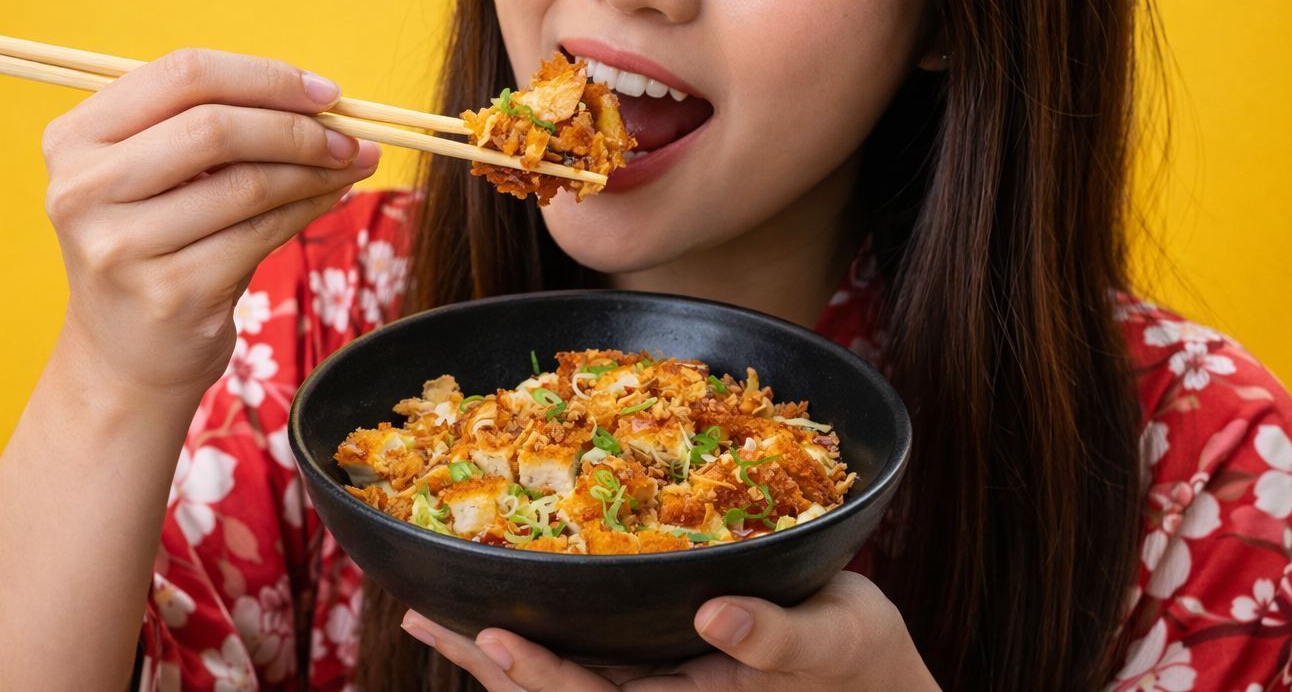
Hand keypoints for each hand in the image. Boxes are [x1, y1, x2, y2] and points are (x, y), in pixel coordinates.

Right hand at [41, 47, 377, 404]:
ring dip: (315, 169)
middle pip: (215, 127)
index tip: (324, 92)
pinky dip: (309, 208)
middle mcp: (83, 188)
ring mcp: (121, 244)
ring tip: (352, 165)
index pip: (182, 74)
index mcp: (75, 138)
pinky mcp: (169, 292)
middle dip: (298, 127)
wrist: (126, 358)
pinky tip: (331, 198)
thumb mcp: (161, 178)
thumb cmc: (158, 247)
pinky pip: (262, 232)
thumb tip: (323, 102)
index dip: (265, 77)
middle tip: (350, 137)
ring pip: (247, 182)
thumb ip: (217, 129)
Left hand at [401, 571, 939, 690]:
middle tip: (418, 612)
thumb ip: (776, 638)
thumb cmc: (860, 662)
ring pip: (558, 673)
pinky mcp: (656, 662)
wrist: (873, 678)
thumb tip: (715, 618)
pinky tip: (500, 608)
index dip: (538, 672)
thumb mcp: (832, 642)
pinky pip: (583, 655)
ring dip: (491, 651)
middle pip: (552, 691)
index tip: (490, 632)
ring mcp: (651, 682)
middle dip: (483, 658)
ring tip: (430, 611)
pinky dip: (537, 632)